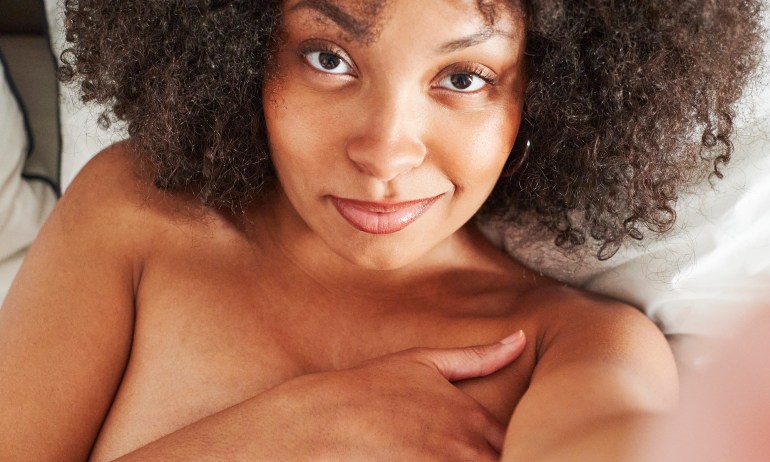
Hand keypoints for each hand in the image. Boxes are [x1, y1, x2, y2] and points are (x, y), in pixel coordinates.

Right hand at [259, 331, 525, 461]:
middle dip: (487, 460)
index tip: (477, 450)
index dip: (500, 452)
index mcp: (472, 419)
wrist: (311, 425)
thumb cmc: (365, 391)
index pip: (512, 447)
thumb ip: (476, 357)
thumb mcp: (421, 363)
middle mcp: (464, 449)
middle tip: (447, 451)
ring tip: (429, 457)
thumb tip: (522, 339)